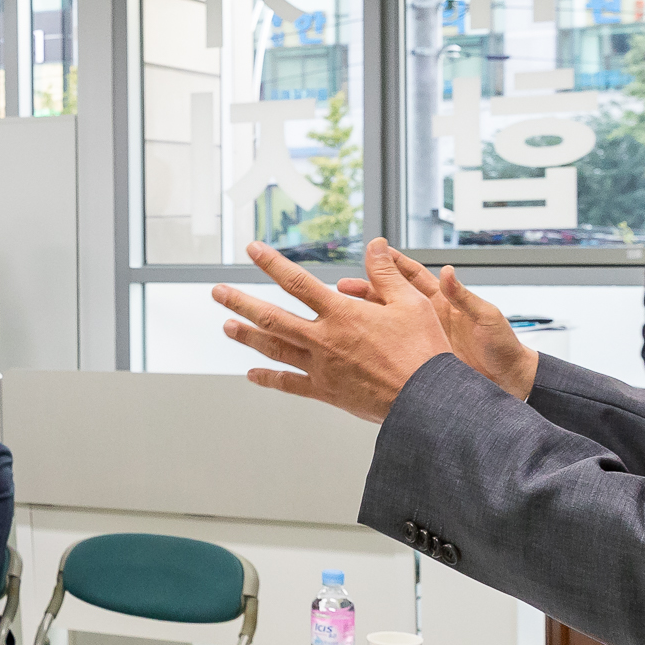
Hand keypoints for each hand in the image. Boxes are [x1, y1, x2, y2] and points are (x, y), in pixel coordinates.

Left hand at [211, 240, 470, 423]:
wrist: (427, 400)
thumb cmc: (423, 350)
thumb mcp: (411, 302)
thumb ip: (386, 273)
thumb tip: (375, 244)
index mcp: (342, 313)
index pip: (297, 281)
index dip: (271, 263)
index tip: (252, 249)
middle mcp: (324, 339)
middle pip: (272, 316)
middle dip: (241, 302)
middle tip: (217, 292)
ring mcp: (321, 367)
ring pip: (274, 348)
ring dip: (248, 336)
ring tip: (228, 327)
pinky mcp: (326, 391)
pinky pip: (290, 384)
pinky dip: (269, 379)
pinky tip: (253, 375)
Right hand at [337, 248, 537, 400]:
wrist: (509, 382)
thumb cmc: (503, 347)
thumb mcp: (486, 317)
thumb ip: (464, 296)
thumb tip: (448, 272)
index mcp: (445, 302)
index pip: (415, 277)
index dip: (396, 263)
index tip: (377, 252)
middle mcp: (429, 318)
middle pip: (393, 298)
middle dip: (369, 288)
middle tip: (346, 284)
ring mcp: (422, 339)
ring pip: (387, 323)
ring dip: (366, 315)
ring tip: (344, 310)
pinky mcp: (419, 359)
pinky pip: (393, 348)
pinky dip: (375, 343)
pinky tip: (358, 343)